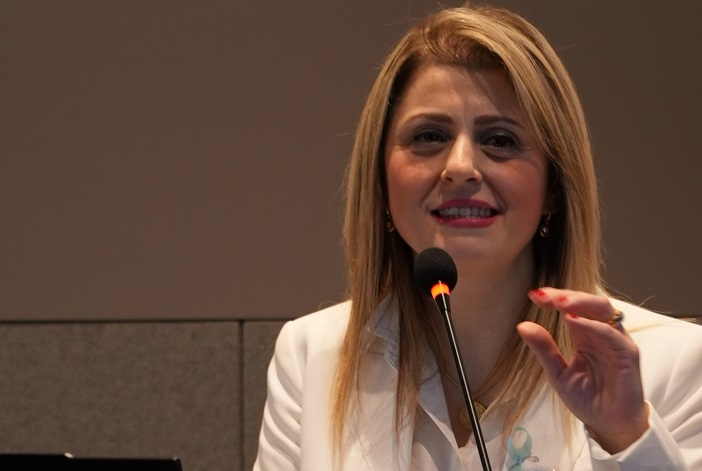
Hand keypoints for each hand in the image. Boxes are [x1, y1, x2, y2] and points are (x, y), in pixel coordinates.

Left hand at [517, 287, 648, 453]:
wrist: (609, 426)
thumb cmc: (588, 398)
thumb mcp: (557, 373)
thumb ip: (544, 348)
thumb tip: (522, 325)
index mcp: (585, 335)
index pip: (572, 307)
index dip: (554, 298)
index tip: (533, 296)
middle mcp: (602, 333)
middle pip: (588, 301)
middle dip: (565, 295)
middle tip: (544, 296)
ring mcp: (616, 341)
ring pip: (602, 309)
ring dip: (579, 302)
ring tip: (558, 303)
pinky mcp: (628, 355)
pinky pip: (612, 334)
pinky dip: (593, 325)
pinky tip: (574, 321)